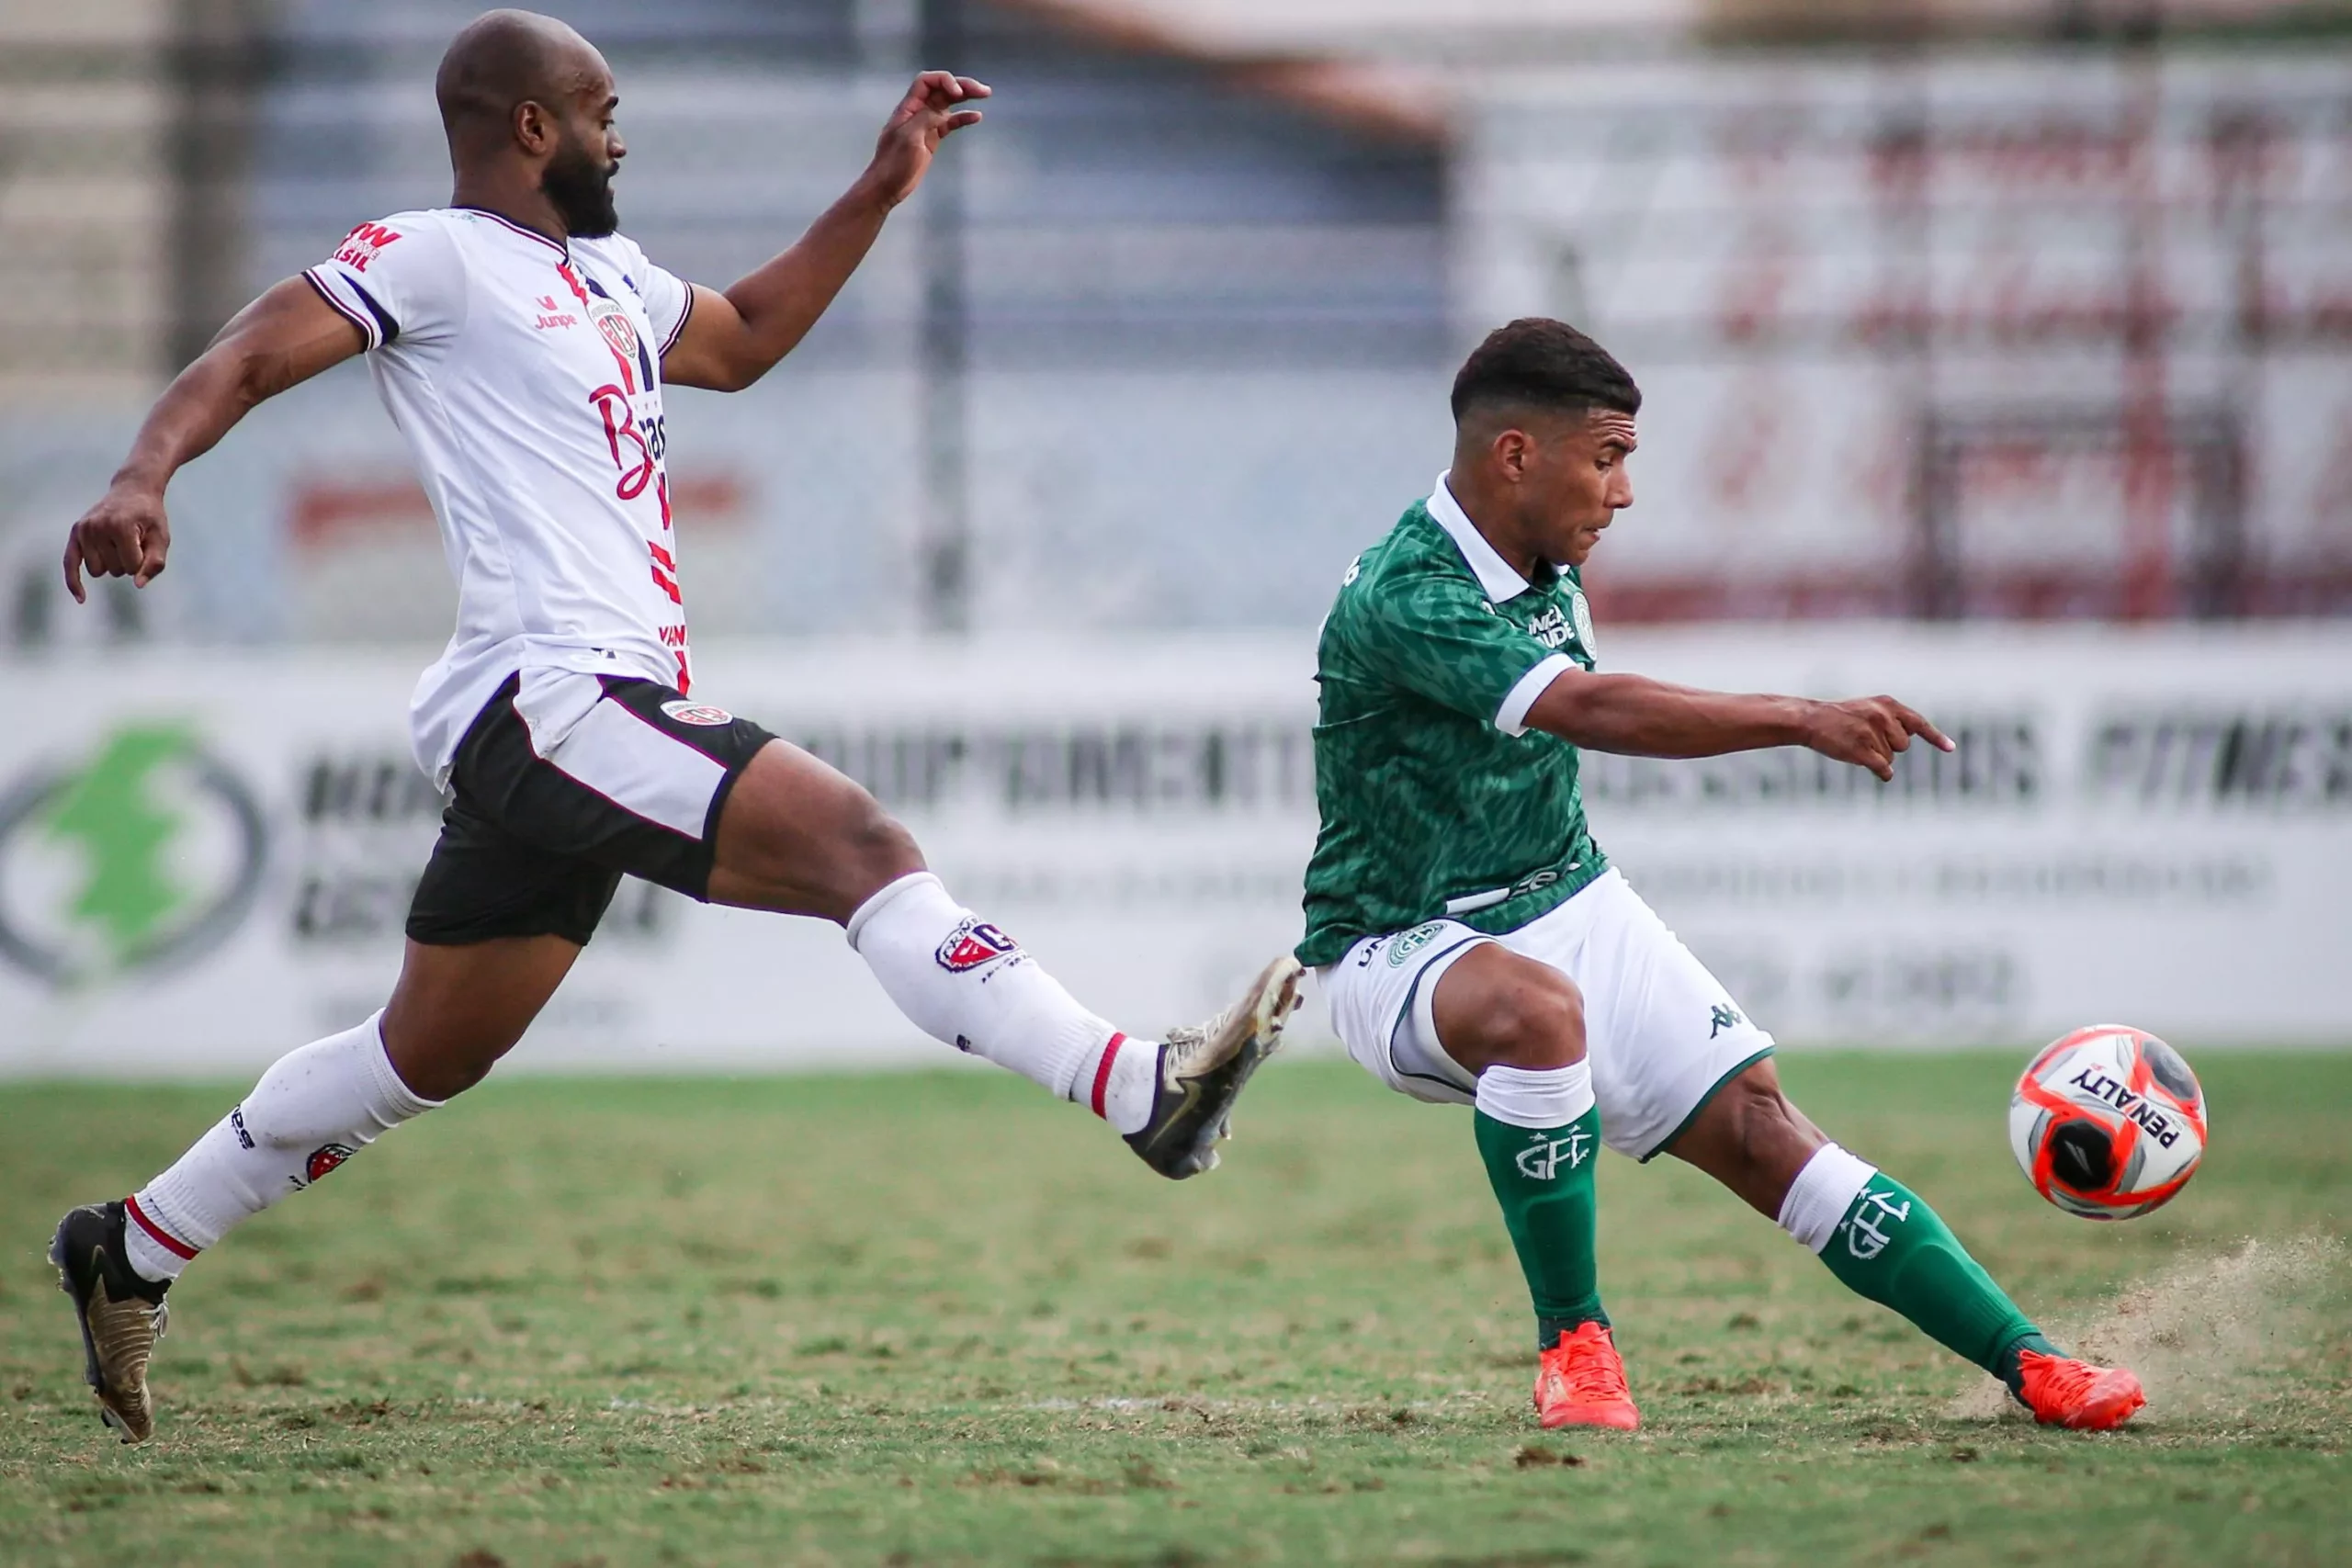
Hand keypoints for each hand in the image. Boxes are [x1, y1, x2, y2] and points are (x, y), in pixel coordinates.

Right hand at [64, 480, 171, 602]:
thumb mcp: (161, 537)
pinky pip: (70, 564)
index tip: (147, 544)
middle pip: (114, 570)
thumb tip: (138, 585)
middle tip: (133, 540)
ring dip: (110, 565)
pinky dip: (74, 582)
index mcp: (119, 526)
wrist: (133, 490)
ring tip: (119, 543)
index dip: (143, 562)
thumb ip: (155, 563)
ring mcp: (83, 529)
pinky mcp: (75, 532)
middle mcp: (97, 527)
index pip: (132, 567)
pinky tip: (81, 599)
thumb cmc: (150, 517)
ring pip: (97, 571)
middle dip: (127, 563)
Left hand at [866, 70, 988, 207]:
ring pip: (948, 104)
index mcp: (908, 107)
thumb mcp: (909, 138)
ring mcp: (926, 124)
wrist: (887, 186)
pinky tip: (976, 116)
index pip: (927, 82)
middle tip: (983, 90)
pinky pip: (950, 122)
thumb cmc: (894, 163)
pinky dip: (963, 117)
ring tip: (984, 94)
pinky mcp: (932, 138)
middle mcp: (918, 111)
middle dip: (962, 86)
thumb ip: (925, 119)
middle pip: (941, 89)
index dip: (944, 81)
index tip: (959, 93)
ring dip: (966, 97)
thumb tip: (942, 112)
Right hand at [1801, 696, 1953, 781]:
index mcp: (1888, 704)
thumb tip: (1914, 734)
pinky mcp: (1862, 750)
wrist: (1811, 720)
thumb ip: (1893, 718)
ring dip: (1877, 758)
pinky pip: (1883, 768)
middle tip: (1864, 738)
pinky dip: (1882, 773)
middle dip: (1888, 746)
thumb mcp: (1869, 708)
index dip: (1935, 737)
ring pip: (1891, 758)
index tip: (1950, 748)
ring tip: (1857, 745)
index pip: (1919, 722)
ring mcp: (1873, 733)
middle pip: (1903, 745)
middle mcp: (1884, 716)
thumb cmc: (1841, 717)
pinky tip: (1874, 770)